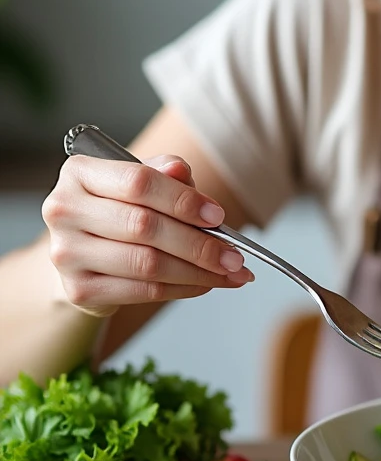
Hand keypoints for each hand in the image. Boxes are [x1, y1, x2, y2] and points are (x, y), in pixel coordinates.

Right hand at [42, 153, 253, 316]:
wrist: (85, 253)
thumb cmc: (121, 211)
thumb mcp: (143, 183)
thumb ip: (165, 175)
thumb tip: (181, 171)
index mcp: (80, 173)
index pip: (139, 182)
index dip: (184, 201)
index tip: (218, 216)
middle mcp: (64, 210)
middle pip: (145, 227)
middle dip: (200, 244)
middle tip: (236, 257)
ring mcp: (67, 253)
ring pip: (148, 263)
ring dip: (199, 272)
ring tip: (231, 274)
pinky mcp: (79, 289)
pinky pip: (144, 290)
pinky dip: (184, 288)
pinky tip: (206, 284)